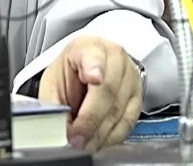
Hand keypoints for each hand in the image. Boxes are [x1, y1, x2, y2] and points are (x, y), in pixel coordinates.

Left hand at [37, 35, 141, 151]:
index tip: (93, 78)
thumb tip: (57, 128)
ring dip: (99, 133)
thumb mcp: (53, 81)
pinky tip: (98, 142)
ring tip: (83, 144)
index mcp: (89, 48)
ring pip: (119, 110)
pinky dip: (111, 137)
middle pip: (108, 90)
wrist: (88, 69)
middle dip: (90, 120)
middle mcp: (114, 59)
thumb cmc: (71, 73)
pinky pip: (128, 122)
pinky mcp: (138, 97)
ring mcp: (130, 77)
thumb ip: (53, 102)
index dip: (94, 67)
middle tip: (75, 138)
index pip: (93, 56)